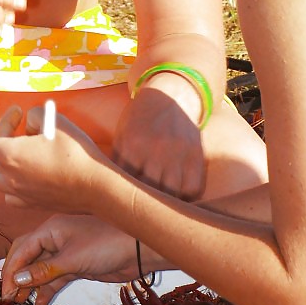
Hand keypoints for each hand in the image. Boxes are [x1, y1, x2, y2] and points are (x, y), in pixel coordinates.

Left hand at [0, 104, 110, 210]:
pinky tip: (29, 171)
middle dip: (4, 131)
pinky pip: (12, 194)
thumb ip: (34, 114)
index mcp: (10, 156)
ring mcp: (21, 194)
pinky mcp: (33, 205)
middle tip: (22, 118)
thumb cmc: (75, 152)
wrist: (96, 187)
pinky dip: (14, 180)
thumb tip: (30, 123)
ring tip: (22, 146)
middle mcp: (10, 178)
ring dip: (4, 159)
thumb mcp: (53, 119)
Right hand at [2, 215, 140, 304]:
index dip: (11, 269)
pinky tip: (40, 301)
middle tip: (9, 297)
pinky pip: (55, 276)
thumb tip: (19, 280)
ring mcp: (65, 252)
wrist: (136, 249)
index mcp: (50, 229)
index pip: (22, 248)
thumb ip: (45, 270)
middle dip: (17, 276)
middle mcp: (54, 238)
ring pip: (40, 269)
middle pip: (28, 256)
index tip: (5, 290)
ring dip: (30, 284)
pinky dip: (46, 288)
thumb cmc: (105, 244)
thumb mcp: (72, 259)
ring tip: (20, 302)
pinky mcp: (76, 265)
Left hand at [114, 79, 205, 199]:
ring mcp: (178, 153)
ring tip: (160, 207)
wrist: (170, 95)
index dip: (123, 195)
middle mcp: (156, 150)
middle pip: (149, 191)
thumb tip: (110, 190)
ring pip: (172, 193)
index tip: (122, 203)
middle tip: (141, 209)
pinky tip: (177, 197)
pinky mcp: (195, 155)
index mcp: (132, 144)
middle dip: (144, 202)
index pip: (125, 182)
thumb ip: (117, 159)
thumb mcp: (122, 133)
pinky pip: (193, 188)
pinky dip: (186, 198)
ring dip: (166, 203)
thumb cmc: (140, 118)